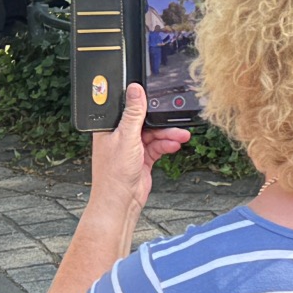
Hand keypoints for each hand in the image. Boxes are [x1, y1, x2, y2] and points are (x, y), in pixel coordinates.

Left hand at [88, 83, 190, 217]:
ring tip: (181, 136)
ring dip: (168, 135)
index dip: (143, 103)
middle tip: (176, 121)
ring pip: (154, 134)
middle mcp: (120, 136)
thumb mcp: (126, 138)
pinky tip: (175, 145)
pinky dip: (167, 145)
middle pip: (145, 121)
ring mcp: (132, 147)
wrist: (121, 203)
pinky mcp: (142, 158)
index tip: (158, 98)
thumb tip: (135, 90)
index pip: (128, 108)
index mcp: (110, 128)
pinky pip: (158, 146)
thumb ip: (133, 113)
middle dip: (161, 122)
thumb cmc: (113, 175)